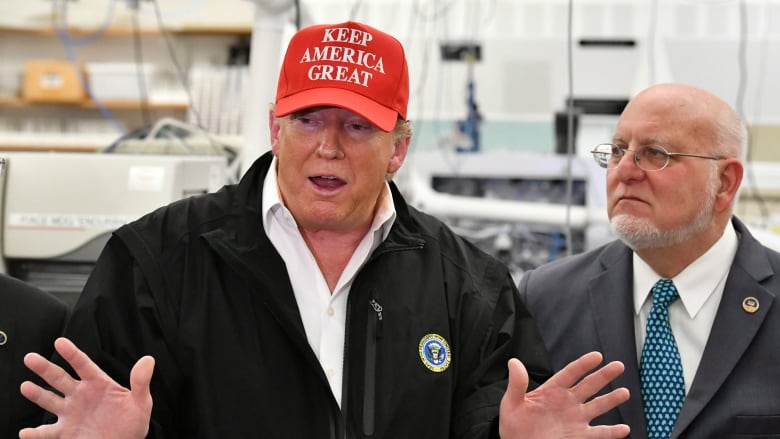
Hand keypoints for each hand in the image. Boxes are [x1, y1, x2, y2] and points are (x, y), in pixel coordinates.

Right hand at [19, 337, 153, 438]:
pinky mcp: (65, 432)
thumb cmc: (132, 423)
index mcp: (98, 384)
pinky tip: (26, 432)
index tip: (60, 342)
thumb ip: (141, 382)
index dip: (72, 353)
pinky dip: (35, 433)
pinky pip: (47, 432)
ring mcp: (71, 413)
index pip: (83, 365)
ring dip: (37, 394)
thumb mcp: (141, 403)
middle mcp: (80, 396)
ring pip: (50, 400)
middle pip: (60, 378)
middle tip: (30, 358)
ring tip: (25, 386)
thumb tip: (148, 360)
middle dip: (45, 368)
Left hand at [498, 351, 629, 437]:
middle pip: (589, 385)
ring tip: (625, 392)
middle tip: (619, 366)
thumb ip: (517, 384)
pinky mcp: (579, 436)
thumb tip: (513, 362)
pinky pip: (599, 433)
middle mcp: (567, 402)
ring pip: (597, 406)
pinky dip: (612, 432)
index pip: (570, 373)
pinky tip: (624, 429)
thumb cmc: (513, 425)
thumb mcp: (511, 403)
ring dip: (611, 399)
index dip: (583, 364)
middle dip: (604, 376)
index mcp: (552, 391)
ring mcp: (575, 419)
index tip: (597, 356)